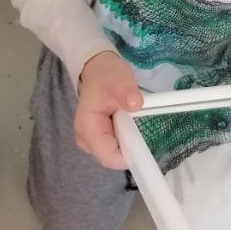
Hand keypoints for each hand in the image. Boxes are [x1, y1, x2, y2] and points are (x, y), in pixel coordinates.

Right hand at [74, 51, 142, 169]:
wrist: (98, 72)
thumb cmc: (107, 76)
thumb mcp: (120, 79)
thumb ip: (127, 92)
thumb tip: (135, 104)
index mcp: (87, 128)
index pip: (109, 157)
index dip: (129, 155)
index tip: (145, 142)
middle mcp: (85, 140)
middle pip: (113, 157)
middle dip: (130, 144)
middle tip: (138, 123)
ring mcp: (90, 142)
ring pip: (115, 153)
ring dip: (128, 140)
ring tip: (131, 118)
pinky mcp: (97, 140)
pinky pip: (115, 147)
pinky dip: (125, 137)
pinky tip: (127, 122)